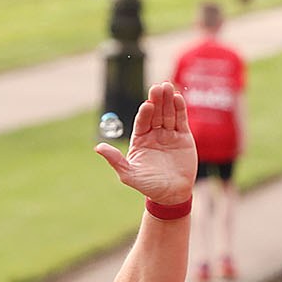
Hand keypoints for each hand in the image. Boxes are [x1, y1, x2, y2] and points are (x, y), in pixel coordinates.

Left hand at [94, 81, 196, 206]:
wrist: (172, 194)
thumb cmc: (148, 185)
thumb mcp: (128, 174)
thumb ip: (115, 160)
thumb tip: (98, 147)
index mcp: (140, 139)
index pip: (142, 121)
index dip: (145, 113)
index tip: (147, 105)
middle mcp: (154, 134)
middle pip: (156, 113)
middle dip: (157, 100)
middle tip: (159, 87)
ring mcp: (169, 134)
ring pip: (168, 113)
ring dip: (168, 100)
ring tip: (168, 86)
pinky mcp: (183, 137)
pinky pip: (181, 120)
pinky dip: (180, 109)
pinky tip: (178, 98)